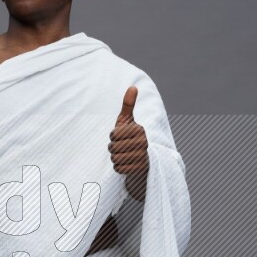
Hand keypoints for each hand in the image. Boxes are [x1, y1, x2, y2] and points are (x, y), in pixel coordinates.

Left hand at [109, 86, 148, 200]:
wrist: (142, 158)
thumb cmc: (130, 136)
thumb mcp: (127, 120)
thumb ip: (128, 105)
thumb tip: (133, 87)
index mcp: (140, 130)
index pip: (113, 134)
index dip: (113, 136)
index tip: (119, 136)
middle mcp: (144, 143)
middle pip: (113, 147)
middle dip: (113, 148)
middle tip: (120, 147)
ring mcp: (143, 157)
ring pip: (115, 159)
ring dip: (115, 158)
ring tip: (123, 155)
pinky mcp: (140, 169)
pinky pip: (119, 169)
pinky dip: (119, 167)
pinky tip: (125, 163)